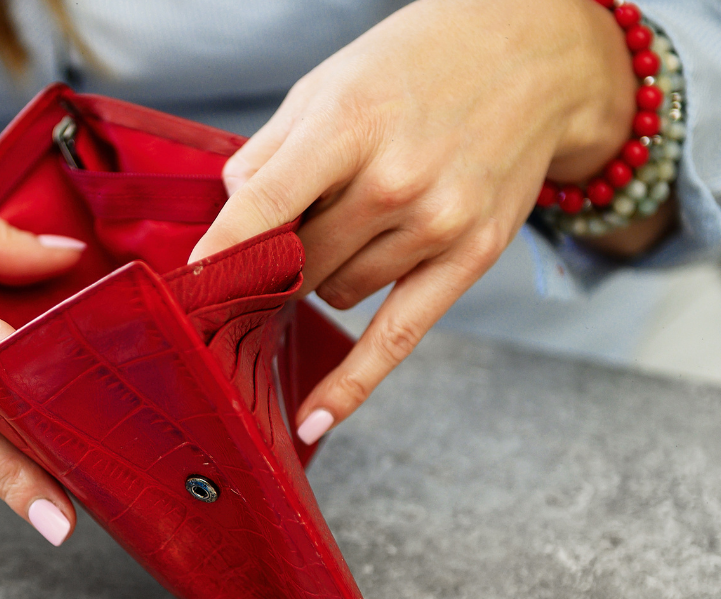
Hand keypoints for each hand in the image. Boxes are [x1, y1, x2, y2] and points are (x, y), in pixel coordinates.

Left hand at [191, 0, 670, 445]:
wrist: (533, 57)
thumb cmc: (418, 66)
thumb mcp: (330, 84)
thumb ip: (269, 153)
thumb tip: (226, 223)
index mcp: (351, 125)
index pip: (264, 206)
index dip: (219, 252)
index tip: (186, 290)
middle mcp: (395, 181)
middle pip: (295, 262)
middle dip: (276, 258)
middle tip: (286, 230)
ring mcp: (436, 224)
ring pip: (334, 293)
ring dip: (324, 275)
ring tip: (356, 215)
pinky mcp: (470, 257)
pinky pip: (394, 338)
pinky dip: (350, 383)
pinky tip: (314, 419)